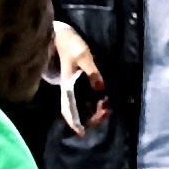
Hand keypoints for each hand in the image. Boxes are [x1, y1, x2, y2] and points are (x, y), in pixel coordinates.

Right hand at [48, 22, 104, 139]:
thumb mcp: (83, 55)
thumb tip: (101, 89)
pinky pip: (85, 98)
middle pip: (76, 111)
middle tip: (106, 111)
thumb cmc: (70, 45)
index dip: (74, 122)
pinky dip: (94, 102)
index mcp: (67, 86)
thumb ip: (92, 71)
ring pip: (81, 105)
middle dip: (91, 116)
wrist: (61, 35)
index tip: (81, 133)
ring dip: (94, 110)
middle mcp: (68, 90)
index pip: (68, 109)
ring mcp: (72, 87)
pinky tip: (104, 99)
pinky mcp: (77, 82)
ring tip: (107, 106)